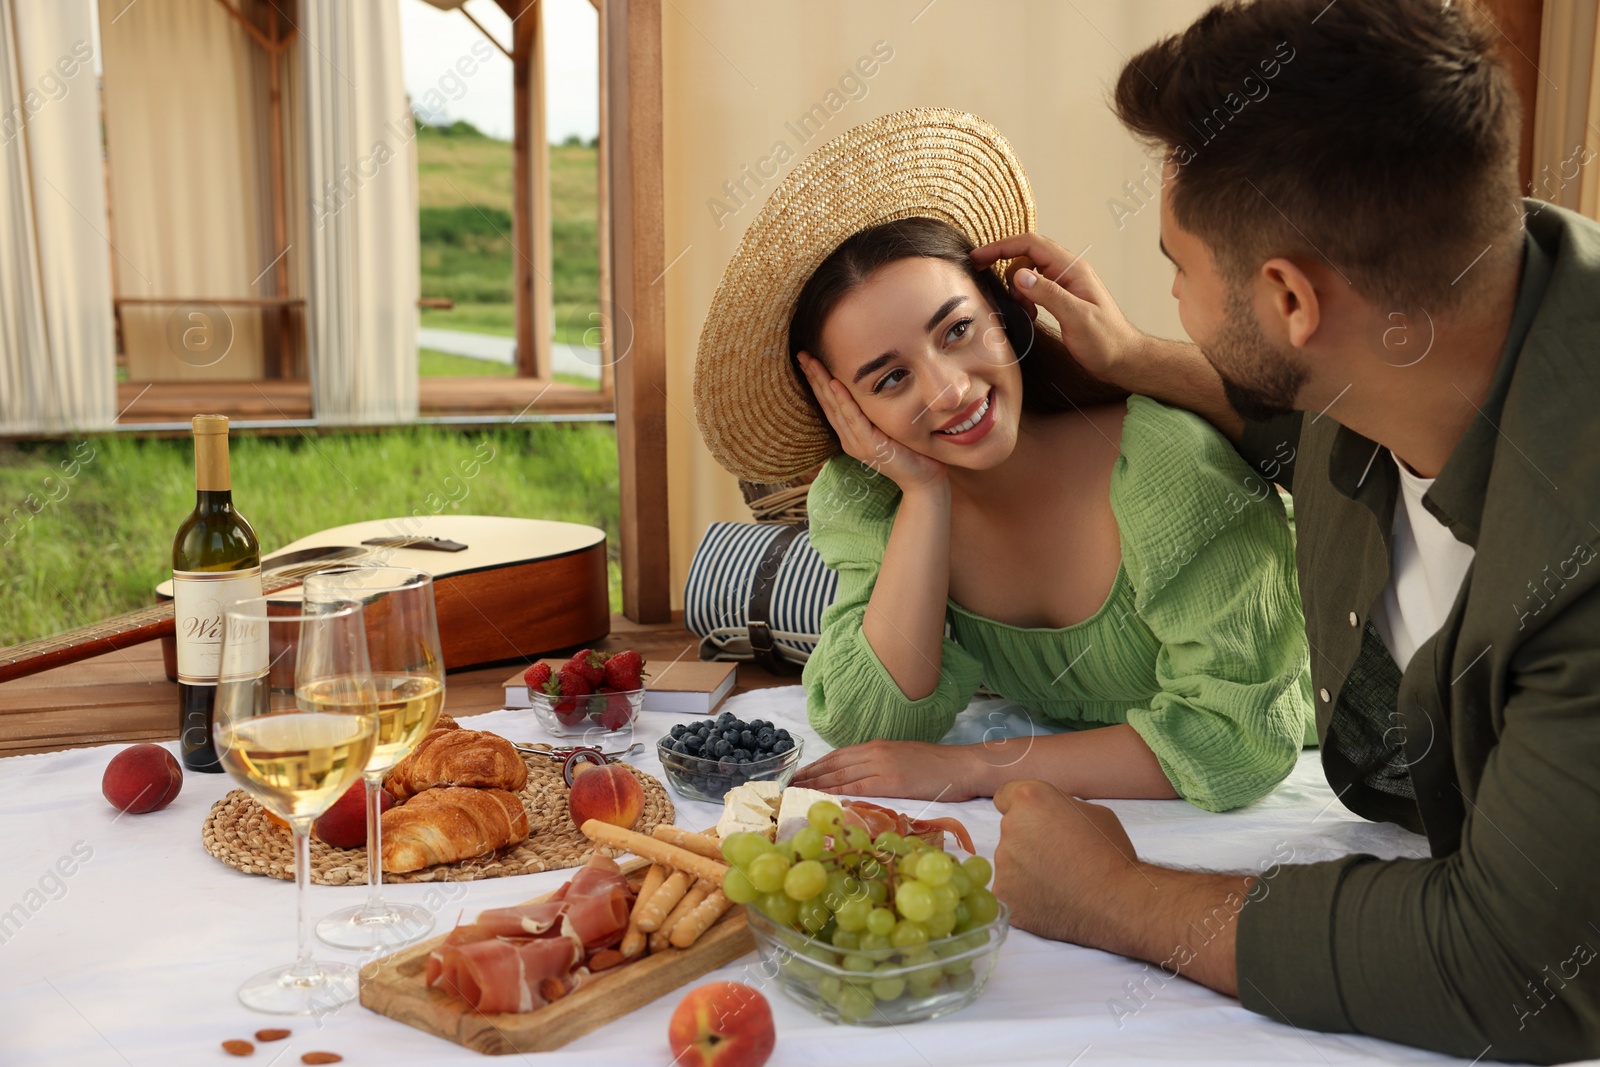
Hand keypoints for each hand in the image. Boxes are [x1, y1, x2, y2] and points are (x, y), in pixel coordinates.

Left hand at [793, 739, 986, 801]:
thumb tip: (861, 781)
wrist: (963, 766)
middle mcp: (875, 752)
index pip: (838, 756)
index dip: (816, 766)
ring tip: (795, 791)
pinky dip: (836, 791)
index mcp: (877, 746)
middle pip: (834, 763)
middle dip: (809, 774)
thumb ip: (881, 767)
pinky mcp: (892, 781)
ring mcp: (882, 765)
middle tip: (787, 784)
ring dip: (815, 783)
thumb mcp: (904, 761)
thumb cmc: (938, 768)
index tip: (798, 775)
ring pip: (840, 773)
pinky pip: (857, 786)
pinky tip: (821, 797)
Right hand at [796, 351, 945, 494]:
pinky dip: (843, 400)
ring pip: (835, 407)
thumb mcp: (888, 427)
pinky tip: (833, 384)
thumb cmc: (911, 453)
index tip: (807, 359)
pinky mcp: (870, 445)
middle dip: (812, 377)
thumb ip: (877, 412)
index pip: (829, 403)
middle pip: (826, 402)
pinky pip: (854, 418)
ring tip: (810, 363)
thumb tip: (876, 385)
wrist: (923, 481)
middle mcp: (849, 438)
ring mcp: (858, 443)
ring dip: (821, 383)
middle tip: (801, 354)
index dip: (817, 381)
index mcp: (851, 434)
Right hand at [970, 234, 1143, 386]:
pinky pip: (1036, 288)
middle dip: (1005, 266)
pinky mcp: (1062, 298)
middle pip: (1027, 255)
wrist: (1123, 359)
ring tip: (1024, 311)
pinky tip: (1030, 315)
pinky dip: (1026, 298)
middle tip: (985, 281)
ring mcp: (1065, 284)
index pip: (1031, 244)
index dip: (1001, 247)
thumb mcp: (1076, 318)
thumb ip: (1049, 294)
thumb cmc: (1106, 341)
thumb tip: (1019, 275)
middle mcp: (1068, 271)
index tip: (978, 258)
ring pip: (1029, 273)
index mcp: (1072, 269)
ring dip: (1017, 288)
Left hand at [991, 779, 1140, 943]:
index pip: (1005, 796)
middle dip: (1028, 839)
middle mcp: (1010, 826)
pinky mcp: (1003, 893)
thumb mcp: (1093, 812)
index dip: (1021, 809)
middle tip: (1057, 856)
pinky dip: (1025, 893)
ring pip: (1010, 861)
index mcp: (1030, 799)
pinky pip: (1010, 888)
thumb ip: (1061, 807)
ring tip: (1058, 880)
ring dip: (1026, 867)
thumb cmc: (1110, 853)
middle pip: (1011, 830)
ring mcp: (1003, 862)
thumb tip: (1051, 814)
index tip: (1033, 821)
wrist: (1116, 901)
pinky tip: (1050, 898)